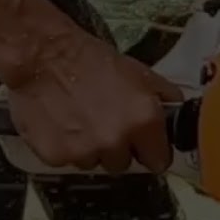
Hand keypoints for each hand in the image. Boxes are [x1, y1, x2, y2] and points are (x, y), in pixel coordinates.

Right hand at [4, 30, 183, 173]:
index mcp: (144, 121)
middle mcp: (116, 141)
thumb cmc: (92, 60)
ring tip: (81, 120)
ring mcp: (85, 151)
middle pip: (124, 163)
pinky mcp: (56, 156)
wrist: (44, 56)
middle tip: (106, 124)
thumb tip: (175, 109)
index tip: (144, 147)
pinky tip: (62, 124)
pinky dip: (65, 148)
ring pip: (95, 162)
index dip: (151, 152)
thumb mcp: (140, 72)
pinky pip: (67, 161)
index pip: (159, 161)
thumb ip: (163, 96)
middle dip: (118, 148)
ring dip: (91, 148)